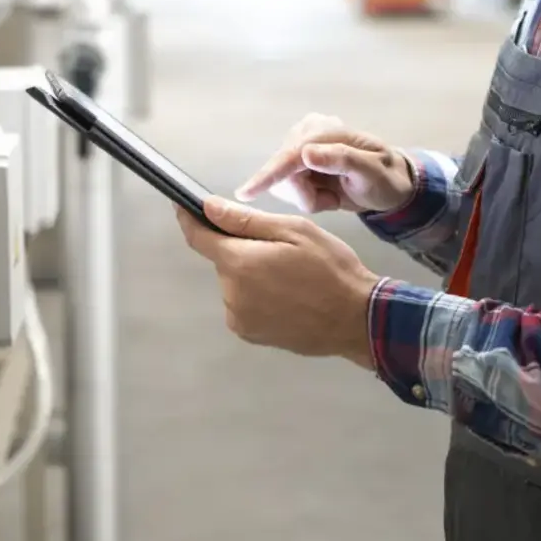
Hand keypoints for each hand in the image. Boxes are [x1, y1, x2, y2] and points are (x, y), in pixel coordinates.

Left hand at [177, 198, 380, 366]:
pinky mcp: (251, 334)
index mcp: (239, 263)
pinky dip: (258, 295)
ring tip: (290, 276)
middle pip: (223, 260)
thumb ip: (245, 220)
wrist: (356, 320)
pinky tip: (287, 295)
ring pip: (235, 281)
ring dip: (252, 273)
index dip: (189, 218)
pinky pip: (244, 304)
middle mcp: (231, 294)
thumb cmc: (331, 269)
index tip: (183, 206)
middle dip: (242, 248)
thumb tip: (208, 207)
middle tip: (281, 248)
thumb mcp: (293, 231)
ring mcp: (239, 318)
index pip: (198, 237)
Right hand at [235, 113, 415, 213]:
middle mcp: (306, 132)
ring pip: (283, 183)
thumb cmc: (385, 178)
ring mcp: (299, 147)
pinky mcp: (296, 163)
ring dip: (306, 197)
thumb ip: (341, 160)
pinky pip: (287, 188)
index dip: (269, 175)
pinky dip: (306, 197)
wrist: (390, 186)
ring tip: (333, 196)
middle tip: (332, 201)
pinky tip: (326, 193)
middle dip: (304, 194)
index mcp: (324, 130)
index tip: (246, 194)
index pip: (290, 155)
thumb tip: (306, 153)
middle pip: (282, 172)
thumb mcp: (372, 172)